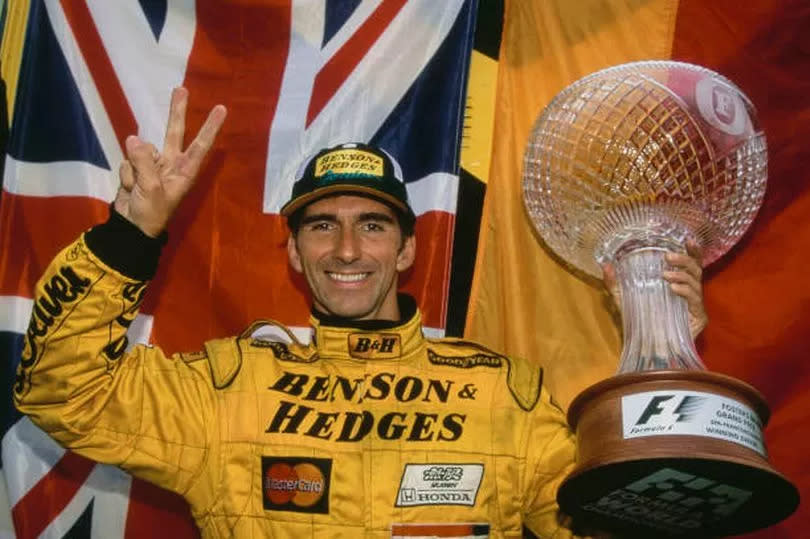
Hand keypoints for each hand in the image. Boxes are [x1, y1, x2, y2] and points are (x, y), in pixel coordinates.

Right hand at [114, 87, 226, 236]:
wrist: (131, 226)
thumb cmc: (152, 212)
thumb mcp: (151, 189)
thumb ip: (144, 162)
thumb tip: (134, 138)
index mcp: (185, 170)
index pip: (200, 144)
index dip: (210, 127)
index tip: (222, 109)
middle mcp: (172, 163)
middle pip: (174, 132)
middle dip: (177, 111)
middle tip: (181, 89)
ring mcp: (153, 163)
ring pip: (140, 150)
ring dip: (134, 169)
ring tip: (138, 189)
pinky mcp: (136, 166)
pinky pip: (127, 161)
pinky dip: (126, 175)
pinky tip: (130, 188)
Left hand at [602, 241, 707, 338]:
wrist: (648, 347)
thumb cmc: (640, 321)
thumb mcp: (624, 299)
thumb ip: (615, 284)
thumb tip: (606, 265)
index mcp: (678, 284)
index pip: (689, 264)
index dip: (692, 251)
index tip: (687, 239)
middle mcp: (690, 292)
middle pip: (695, 269)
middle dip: (684, 259)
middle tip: (667, 256)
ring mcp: (695, 304)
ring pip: (696, 281)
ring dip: (681, 275)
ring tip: (665, 275)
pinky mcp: (699, 317)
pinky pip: (695, 299)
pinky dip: (685, 291)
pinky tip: (673, 289)